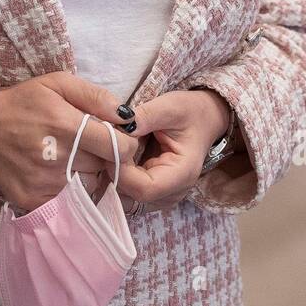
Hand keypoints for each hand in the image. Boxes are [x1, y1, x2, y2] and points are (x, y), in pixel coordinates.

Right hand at [0, 71, 143, 214]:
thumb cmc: (22, 102)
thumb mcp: (57, 83)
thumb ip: (95, 96)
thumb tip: (126, 116)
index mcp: (66, 125)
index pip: (118, 147)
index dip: (125, 144)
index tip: (117, 139)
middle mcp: (57, 158)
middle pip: (105, 167)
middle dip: (104, 157)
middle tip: (87, 145)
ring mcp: (44, 183)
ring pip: (89, 184)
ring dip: (87, 173)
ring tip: (69, 157)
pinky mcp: (33, 200)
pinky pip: (69, 200)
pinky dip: (69, 188)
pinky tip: (56, 172)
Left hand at [112, 89, 232, 213]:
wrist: (203, 119)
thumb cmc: (190, 113)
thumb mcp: (170, 107)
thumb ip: (144, 117)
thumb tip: (117, 127)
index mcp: (182, 174)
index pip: (144, 188)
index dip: (120, 171)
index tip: (108, 146)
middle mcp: (172, 193)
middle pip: (131, 197)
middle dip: (112, 172)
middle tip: (102, 145)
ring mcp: (161, 197)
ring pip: (124, 198)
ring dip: (111, 175)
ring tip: (108, 148)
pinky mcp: (150, 193)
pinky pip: (125, 193)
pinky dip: (115, 176)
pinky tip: (113, 155)